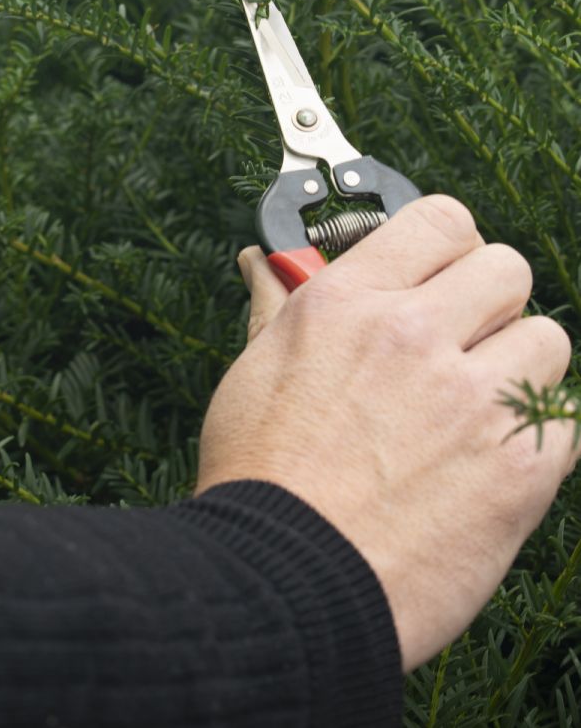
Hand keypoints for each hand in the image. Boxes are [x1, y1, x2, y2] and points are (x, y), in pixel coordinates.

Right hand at [196, 196, 577, 671]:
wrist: (282, 586)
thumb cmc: (260, 480)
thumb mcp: (255, 371)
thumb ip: (278, 306)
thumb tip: (265, 261)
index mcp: (348, 303)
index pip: (442, 219)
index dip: (452, 245)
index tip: (446, 274)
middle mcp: (413, 335)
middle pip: (507, 268)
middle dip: (490, 304)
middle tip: (461, 347)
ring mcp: (470, 399)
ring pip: (547, 340)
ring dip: (517, 370)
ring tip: (475, 414)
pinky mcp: (517, 467)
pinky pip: (565, 417)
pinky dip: (538, 435)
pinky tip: (492, 462)